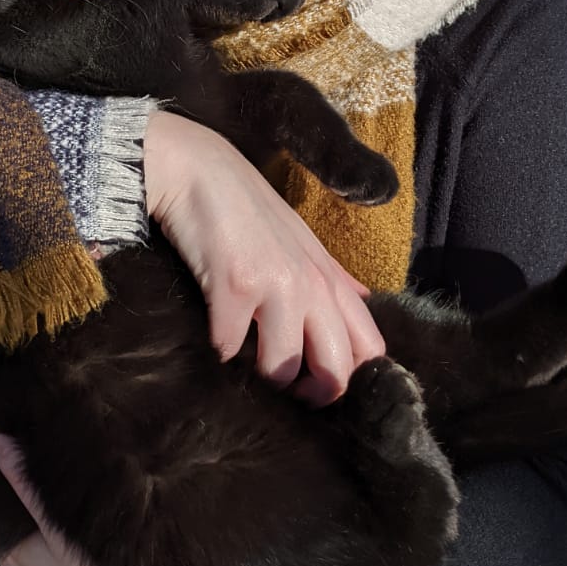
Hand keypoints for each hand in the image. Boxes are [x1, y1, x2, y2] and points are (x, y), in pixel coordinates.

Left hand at [0, 433, 184, 565]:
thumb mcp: (63, 532)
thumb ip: (28, 487)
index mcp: (11, 549)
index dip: (4, 461)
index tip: (17, 425)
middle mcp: (19, 564)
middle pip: (16, 508)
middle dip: (27, 477)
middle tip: (45, 432)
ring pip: (36, 523)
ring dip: (47, 498)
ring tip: (65, 456)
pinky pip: (52, 539)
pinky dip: (59, 518)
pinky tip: (79, 498)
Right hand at [144, 110, 384, 404]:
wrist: (196, 171)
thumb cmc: (247, 209)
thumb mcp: (301, 241)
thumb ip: (335, 277)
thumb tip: (364, 302)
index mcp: (331, 280)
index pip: (370, 349)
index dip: (353, 381)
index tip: (323, 385)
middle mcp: (312, 285)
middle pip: (336, 372)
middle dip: (311, 394)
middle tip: (286, 391)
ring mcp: (275, 287)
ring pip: (282, 370)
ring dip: (259, 376)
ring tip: (245, 359)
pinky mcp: (233, 289)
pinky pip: (228, 350)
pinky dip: (217, 351)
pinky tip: (212, 333)